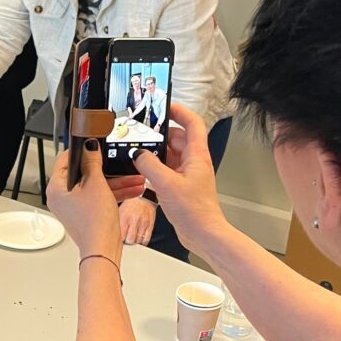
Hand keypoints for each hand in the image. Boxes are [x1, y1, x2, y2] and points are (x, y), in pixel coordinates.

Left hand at [47, 141, 121, 257]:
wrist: (103, 249)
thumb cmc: (94, 222)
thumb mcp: (96, 184)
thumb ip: (92, 162)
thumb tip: (89, 147)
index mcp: (56, 188)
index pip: (65, 159)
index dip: (82, 150)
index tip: (94, 146)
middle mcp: (61, 197)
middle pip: (83, 173)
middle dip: (106, 169)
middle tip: (119, 163)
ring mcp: (73, 206)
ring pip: (94, 185)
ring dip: (115, 181)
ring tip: (134, 177)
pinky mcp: (85, 213)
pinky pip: (98, 196)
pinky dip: (112, 192)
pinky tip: (131, 189)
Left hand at [119, 196, 156, 246]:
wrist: (144, 196)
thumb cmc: (130, 204)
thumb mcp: (120, 211)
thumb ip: (117, 222)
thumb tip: (113, 233)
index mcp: (124, 218)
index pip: (120, 235)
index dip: (119, 240)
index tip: (118, 240)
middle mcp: (134, 221)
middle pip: (130, 240)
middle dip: (127, 242)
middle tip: (126, 239)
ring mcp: (143, 223)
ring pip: (138, 240)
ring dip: (135, 242)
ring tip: (133, 238)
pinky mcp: (150, 225)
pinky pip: (147, 238)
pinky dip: (143, 241)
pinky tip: (140, 239)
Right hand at [132, 104, 227, 252]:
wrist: (203, 234)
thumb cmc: (195, 211)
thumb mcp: (167, 184)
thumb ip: (149, 165)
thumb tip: (137, 153)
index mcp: (197, 156)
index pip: (192, 123)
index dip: (179, 111)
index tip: (164, 106)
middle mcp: (194, 162)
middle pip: (177, 138)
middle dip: (160, 134)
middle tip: (142, 132)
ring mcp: (187, 174)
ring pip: (170, 154)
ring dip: (156, 153)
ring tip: (139, 152)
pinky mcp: (180, 186)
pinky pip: (166, 170)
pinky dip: (154, 168)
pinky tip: (142, 172)